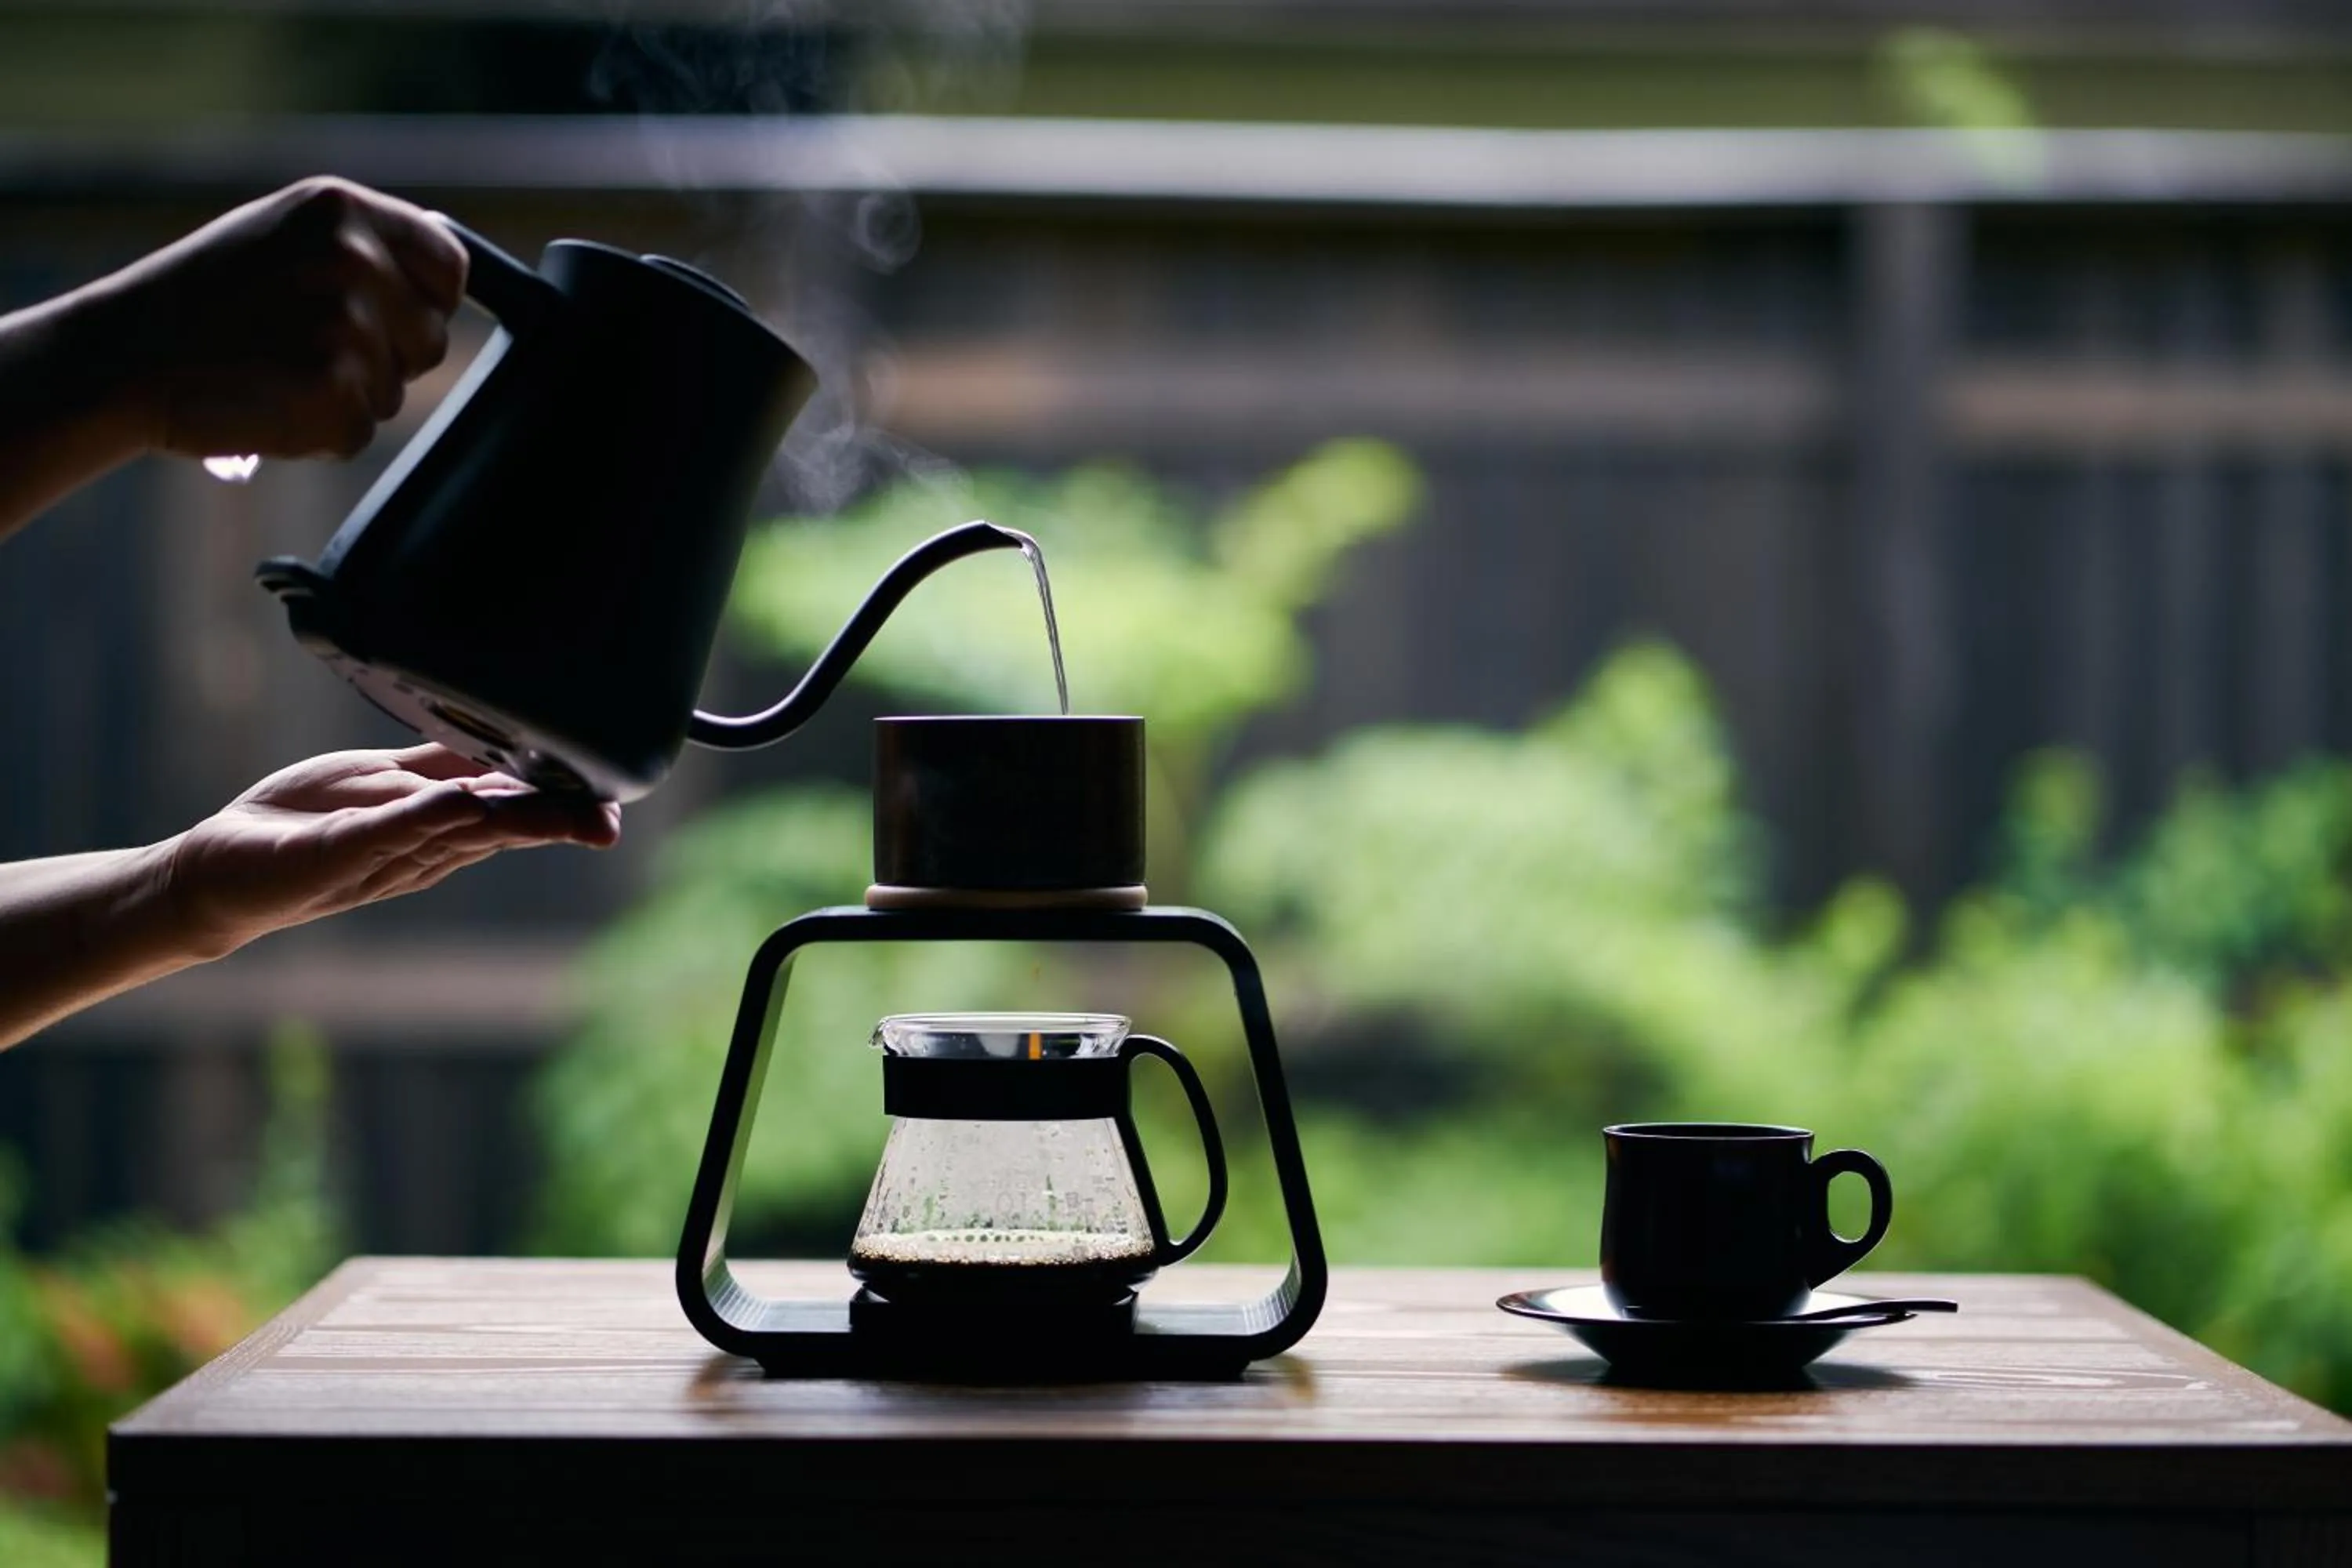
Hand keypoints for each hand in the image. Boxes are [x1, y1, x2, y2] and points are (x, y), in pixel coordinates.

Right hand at [94, 176, 467, 459]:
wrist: (118, 356)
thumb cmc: (199, 302)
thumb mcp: (281, 238)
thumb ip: (362, 248)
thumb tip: (449, 276)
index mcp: (341, 209)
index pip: (449, 266)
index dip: (425, 303)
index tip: (388, 319)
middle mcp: (352, 258)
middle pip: (431, 339)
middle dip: (385, 357)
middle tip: (303, 349)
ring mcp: (346, 326)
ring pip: (394, 393)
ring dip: (345, 397)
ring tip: (273, 371)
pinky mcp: (332, 391)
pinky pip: (358, 433)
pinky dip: (316, 435)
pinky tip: (264, 403)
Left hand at [164, 744, 618, 958]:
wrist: (218, 870)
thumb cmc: (302, 822)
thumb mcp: (380, 782)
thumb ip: (442, 768)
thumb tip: (509, 745)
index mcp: (438, 824)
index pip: (513, 804)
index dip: (564, 802)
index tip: (613, 799)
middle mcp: (422, 845)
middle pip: (501, 824)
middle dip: (557, 820)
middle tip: (609, 823)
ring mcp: (382, 853)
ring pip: (461, 832)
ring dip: (516, 821)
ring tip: (570, 815)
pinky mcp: (334, 854)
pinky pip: (386, 833)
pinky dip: (426, 818)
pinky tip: (464, 803)